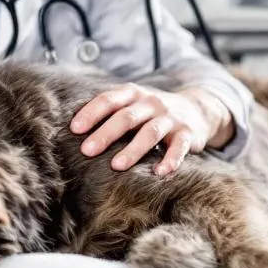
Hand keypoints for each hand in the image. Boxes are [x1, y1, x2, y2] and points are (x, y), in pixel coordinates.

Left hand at [70, 83, 233, 174]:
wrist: (197, 109)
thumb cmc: (150, 112)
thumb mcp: (131, 105)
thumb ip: (108, 112)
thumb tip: (70, 130)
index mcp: (133, 94)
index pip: (109, 100)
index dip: (91, 113)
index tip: (74, 129)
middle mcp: (151, 103)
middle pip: (126, 117)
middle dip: (106, 134)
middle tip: (87, 151)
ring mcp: (170, 117)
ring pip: (151, 132)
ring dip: (133, 149)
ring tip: (117, 165)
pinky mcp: (187, 133)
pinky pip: (179, 147)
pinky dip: (171, 160)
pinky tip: (160, 173)